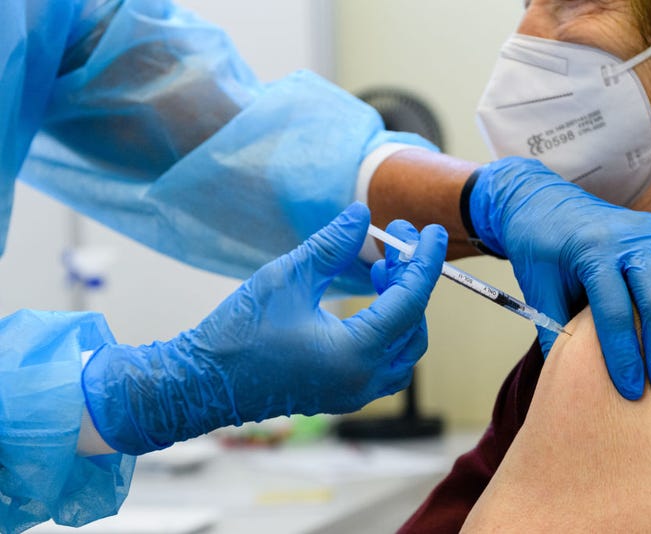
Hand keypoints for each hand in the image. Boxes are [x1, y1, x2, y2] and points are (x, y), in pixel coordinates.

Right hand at [82, 203, 447, 454]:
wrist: (202, 383)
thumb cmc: (239, 332)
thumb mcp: (288, 277)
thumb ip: (332, 245)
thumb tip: (362, 215)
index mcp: (355, 354)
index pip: (409, 301)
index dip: (424, 262)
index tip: (433, 232)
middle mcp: (363, 381)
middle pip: (413, 325)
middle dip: (411, 280)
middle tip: (395, 243)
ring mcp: (354, 393)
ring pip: (404, 347)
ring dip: (401, 305)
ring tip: (378, 266)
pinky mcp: (342, 393)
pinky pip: (384, 361)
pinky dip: (386, 327)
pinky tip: (367, 298)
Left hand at [469, 157, 650, 399]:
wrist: (540, 202)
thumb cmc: (538, 251)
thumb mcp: (538, 290)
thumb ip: (553, 331)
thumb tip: (565, 383)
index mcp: (590, 254)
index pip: (612, 311)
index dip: (623, 354)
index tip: (630, 390)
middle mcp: (626, 241)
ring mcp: (649, 231)